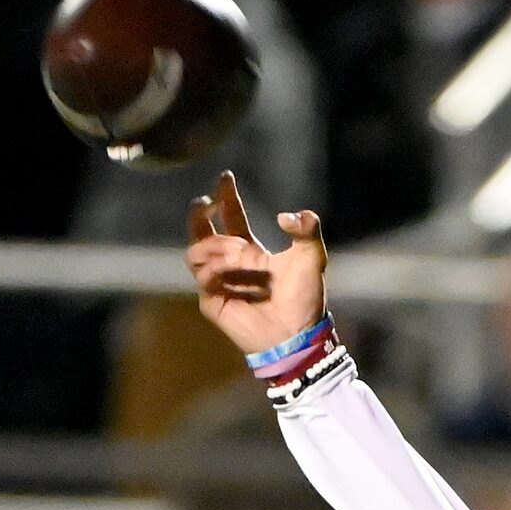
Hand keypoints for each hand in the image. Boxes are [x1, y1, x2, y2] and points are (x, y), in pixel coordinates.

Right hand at [185, 171, 327, 357]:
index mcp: (252, 252)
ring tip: (237, 250)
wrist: (296, 333)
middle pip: (203, 232)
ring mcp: (219, 283)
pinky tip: (231, 267)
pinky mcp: (212, 301)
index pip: (232, 218)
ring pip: (197, 251)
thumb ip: (307, 229)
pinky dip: (215, 267)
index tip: (225, 177)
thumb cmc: (305, 298)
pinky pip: (202, 275)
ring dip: (216, 245)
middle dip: (200, 214)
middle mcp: (231, 264)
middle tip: (206, 202)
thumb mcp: (313, 256)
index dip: (227, 197)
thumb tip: (284, 216)